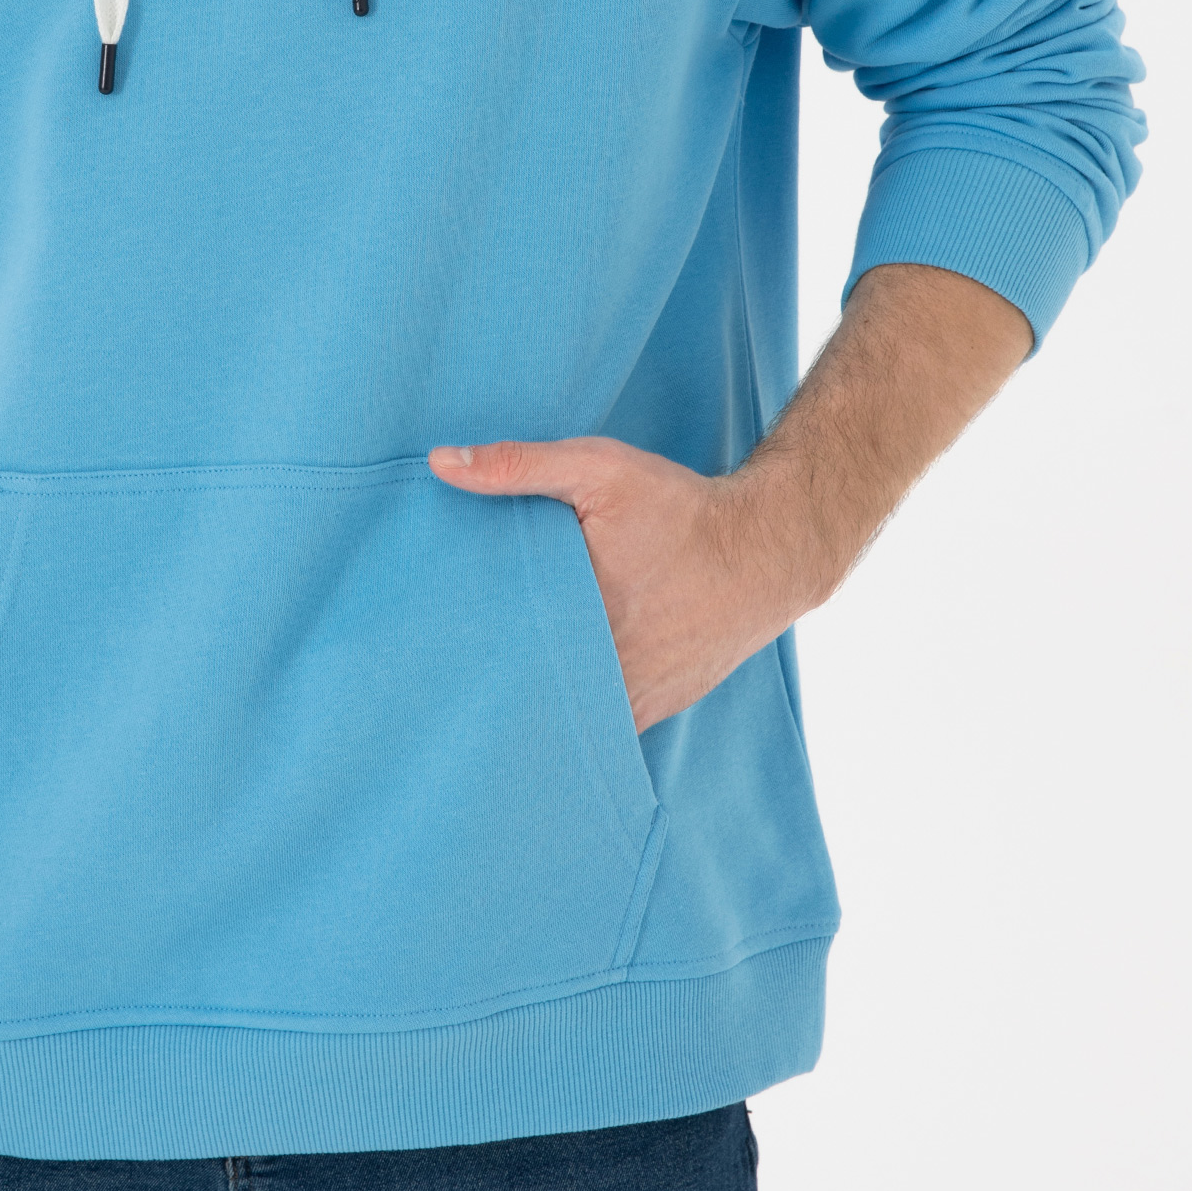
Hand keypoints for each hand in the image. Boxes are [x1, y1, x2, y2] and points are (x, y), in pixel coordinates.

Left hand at [428, 435, 811, 729]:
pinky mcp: (650, 710)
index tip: (424, 638)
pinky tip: (543, 693)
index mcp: (578, 618)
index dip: (456, 645)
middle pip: (521, 689)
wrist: (767, 553)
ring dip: (528, 700)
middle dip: (485, 678)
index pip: (493, 650)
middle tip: (440, 664)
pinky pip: (594, 727)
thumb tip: (440, 463)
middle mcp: (603, 673)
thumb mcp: (599, 470)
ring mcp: (630, 700)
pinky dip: (568, 713)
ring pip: (558, 717)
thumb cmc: (680, 510)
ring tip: (483, 689)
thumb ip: (518, 466)